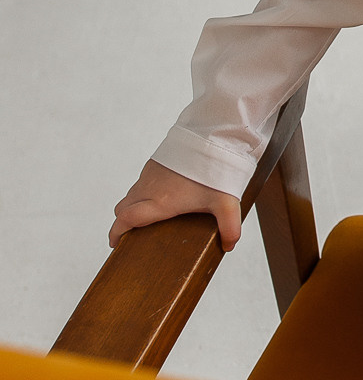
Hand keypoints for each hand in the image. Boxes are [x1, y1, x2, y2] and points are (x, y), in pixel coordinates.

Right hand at [110, 160, 241, 251]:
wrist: (212, 133)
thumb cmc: (216, 168)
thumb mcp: (227, 203)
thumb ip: (230, 228)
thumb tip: (228, 246)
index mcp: (161, 202)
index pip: (126, 219)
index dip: (116, 233)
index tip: (115, 243)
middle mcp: (150, 187)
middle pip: (123, 208)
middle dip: (123, 222)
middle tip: (132, 235)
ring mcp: (151, 173)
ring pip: (132, 193)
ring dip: (134, 206)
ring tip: (151, 216)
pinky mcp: (156, 162)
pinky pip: (142, 181)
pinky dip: (144, 191)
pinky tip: (164, 195)